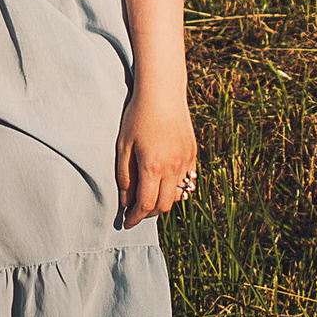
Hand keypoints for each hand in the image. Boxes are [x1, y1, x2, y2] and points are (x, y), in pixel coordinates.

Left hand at [115, 91, 197, 228]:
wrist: (162, 93)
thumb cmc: (137, 117)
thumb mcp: (124, 146)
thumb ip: (125, 177)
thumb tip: (126, 202)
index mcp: (153, 166)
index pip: (146, 205)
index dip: (135, 217)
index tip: (126, 223)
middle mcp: (173, 167)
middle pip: (164, 205)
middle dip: (148, 213)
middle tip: (136, 211)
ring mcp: (186, 161)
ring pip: (177, 195)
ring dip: (163, 201)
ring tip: (149, 196)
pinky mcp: (192, 154)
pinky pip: (186, 181)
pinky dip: (175, 188)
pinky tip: (163, 182)